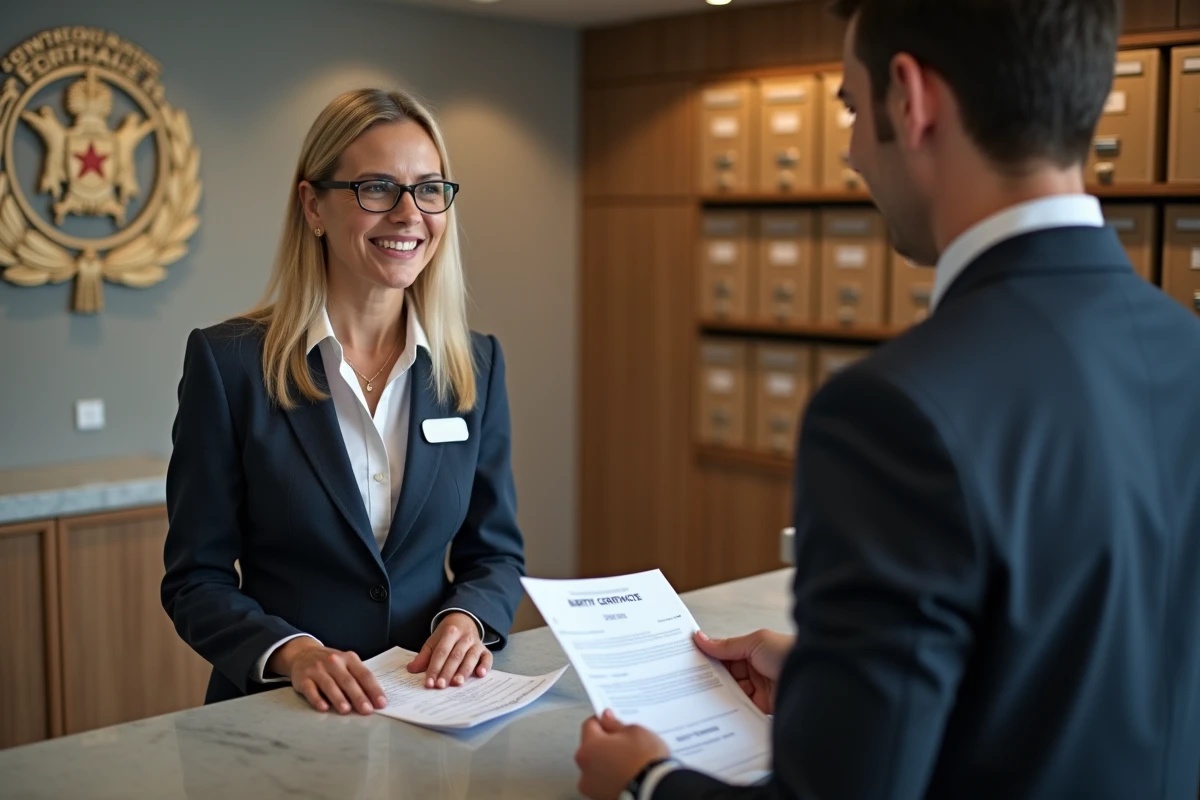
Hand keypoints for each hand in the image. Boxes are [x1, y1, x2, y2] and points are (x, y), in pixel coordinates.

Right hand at [268, 637, 386, 714]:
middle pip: (348, 681)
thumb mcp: (346, 664)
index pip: (364, 675)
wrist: (302, 653)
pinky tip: (323, 707)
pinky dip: (317, 699)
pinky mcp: (303, 678)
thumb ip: (357, 678)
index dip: (374, 689)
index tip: (381, 703)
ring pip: (329, 685)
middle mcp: (334, 662)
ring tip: (346, 710)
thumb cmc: (330, 663)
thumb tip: (373, 700)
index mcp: (349, 658)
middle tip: (367, 710)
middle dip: (358, 696)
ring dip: (338, 698)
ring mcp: (317, 669)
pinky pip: (311, 690)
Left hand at [407, 612, 492, 688]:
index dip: (434, 668)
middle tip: (441, 685)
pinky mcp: (485, 649)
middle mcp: (465, 637)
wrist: (464, 620)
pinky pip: (487, 657)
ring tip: (457, 683)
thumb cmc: (446, 636)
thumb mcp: (433, 641)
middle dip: (448, 672)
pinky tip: (480, 674)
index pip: (441, 652)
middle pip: (455, 656)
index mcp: (450, 632)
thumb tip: (411, 669)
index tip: (429, 682)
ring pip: (471, 657)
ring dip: (464, 671)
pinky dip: (485, 666)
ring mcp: (476, 643)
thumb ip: (424, 656)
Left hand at [575, 709, 669, 799]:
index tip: (613, 720)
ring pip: (596, 767)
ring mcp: (591, 788)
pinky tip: (627, 774)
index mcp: (589, 748)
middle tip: (624, 742)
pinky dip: (611, 777)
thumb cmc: (646, 760)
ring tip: (628, 761)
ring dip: (606, 762)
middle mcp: (584, 769)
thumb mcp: (635, 732)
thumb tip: (606, 718)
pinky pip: (603, 782)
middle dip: (604, 743)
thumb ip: (615, 724)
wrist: (656, 789)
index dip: (602, 720)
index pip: (589, 725)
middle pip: (591, 748)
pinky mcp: (601, 798)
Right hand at [694, 629, 793, 714]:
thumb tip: (701, 638)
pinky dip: (730, 710)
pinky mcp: (762, 708)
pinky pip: (741, 708)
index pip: (724, 655)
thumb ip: (727, 645)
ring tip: (696, 696)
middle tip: (687, 681)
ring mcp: (759, 690)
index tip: (687, 661)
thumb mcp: (755, 643)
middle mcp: (755, 670)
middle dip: (709, 679)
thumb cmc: (788, 653)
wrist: (816, 678)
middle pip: (725, 676)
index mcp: (753, 651)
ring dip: (718, 695)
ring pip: (731, 693)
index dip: (707, 658)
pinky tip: (715, 710)